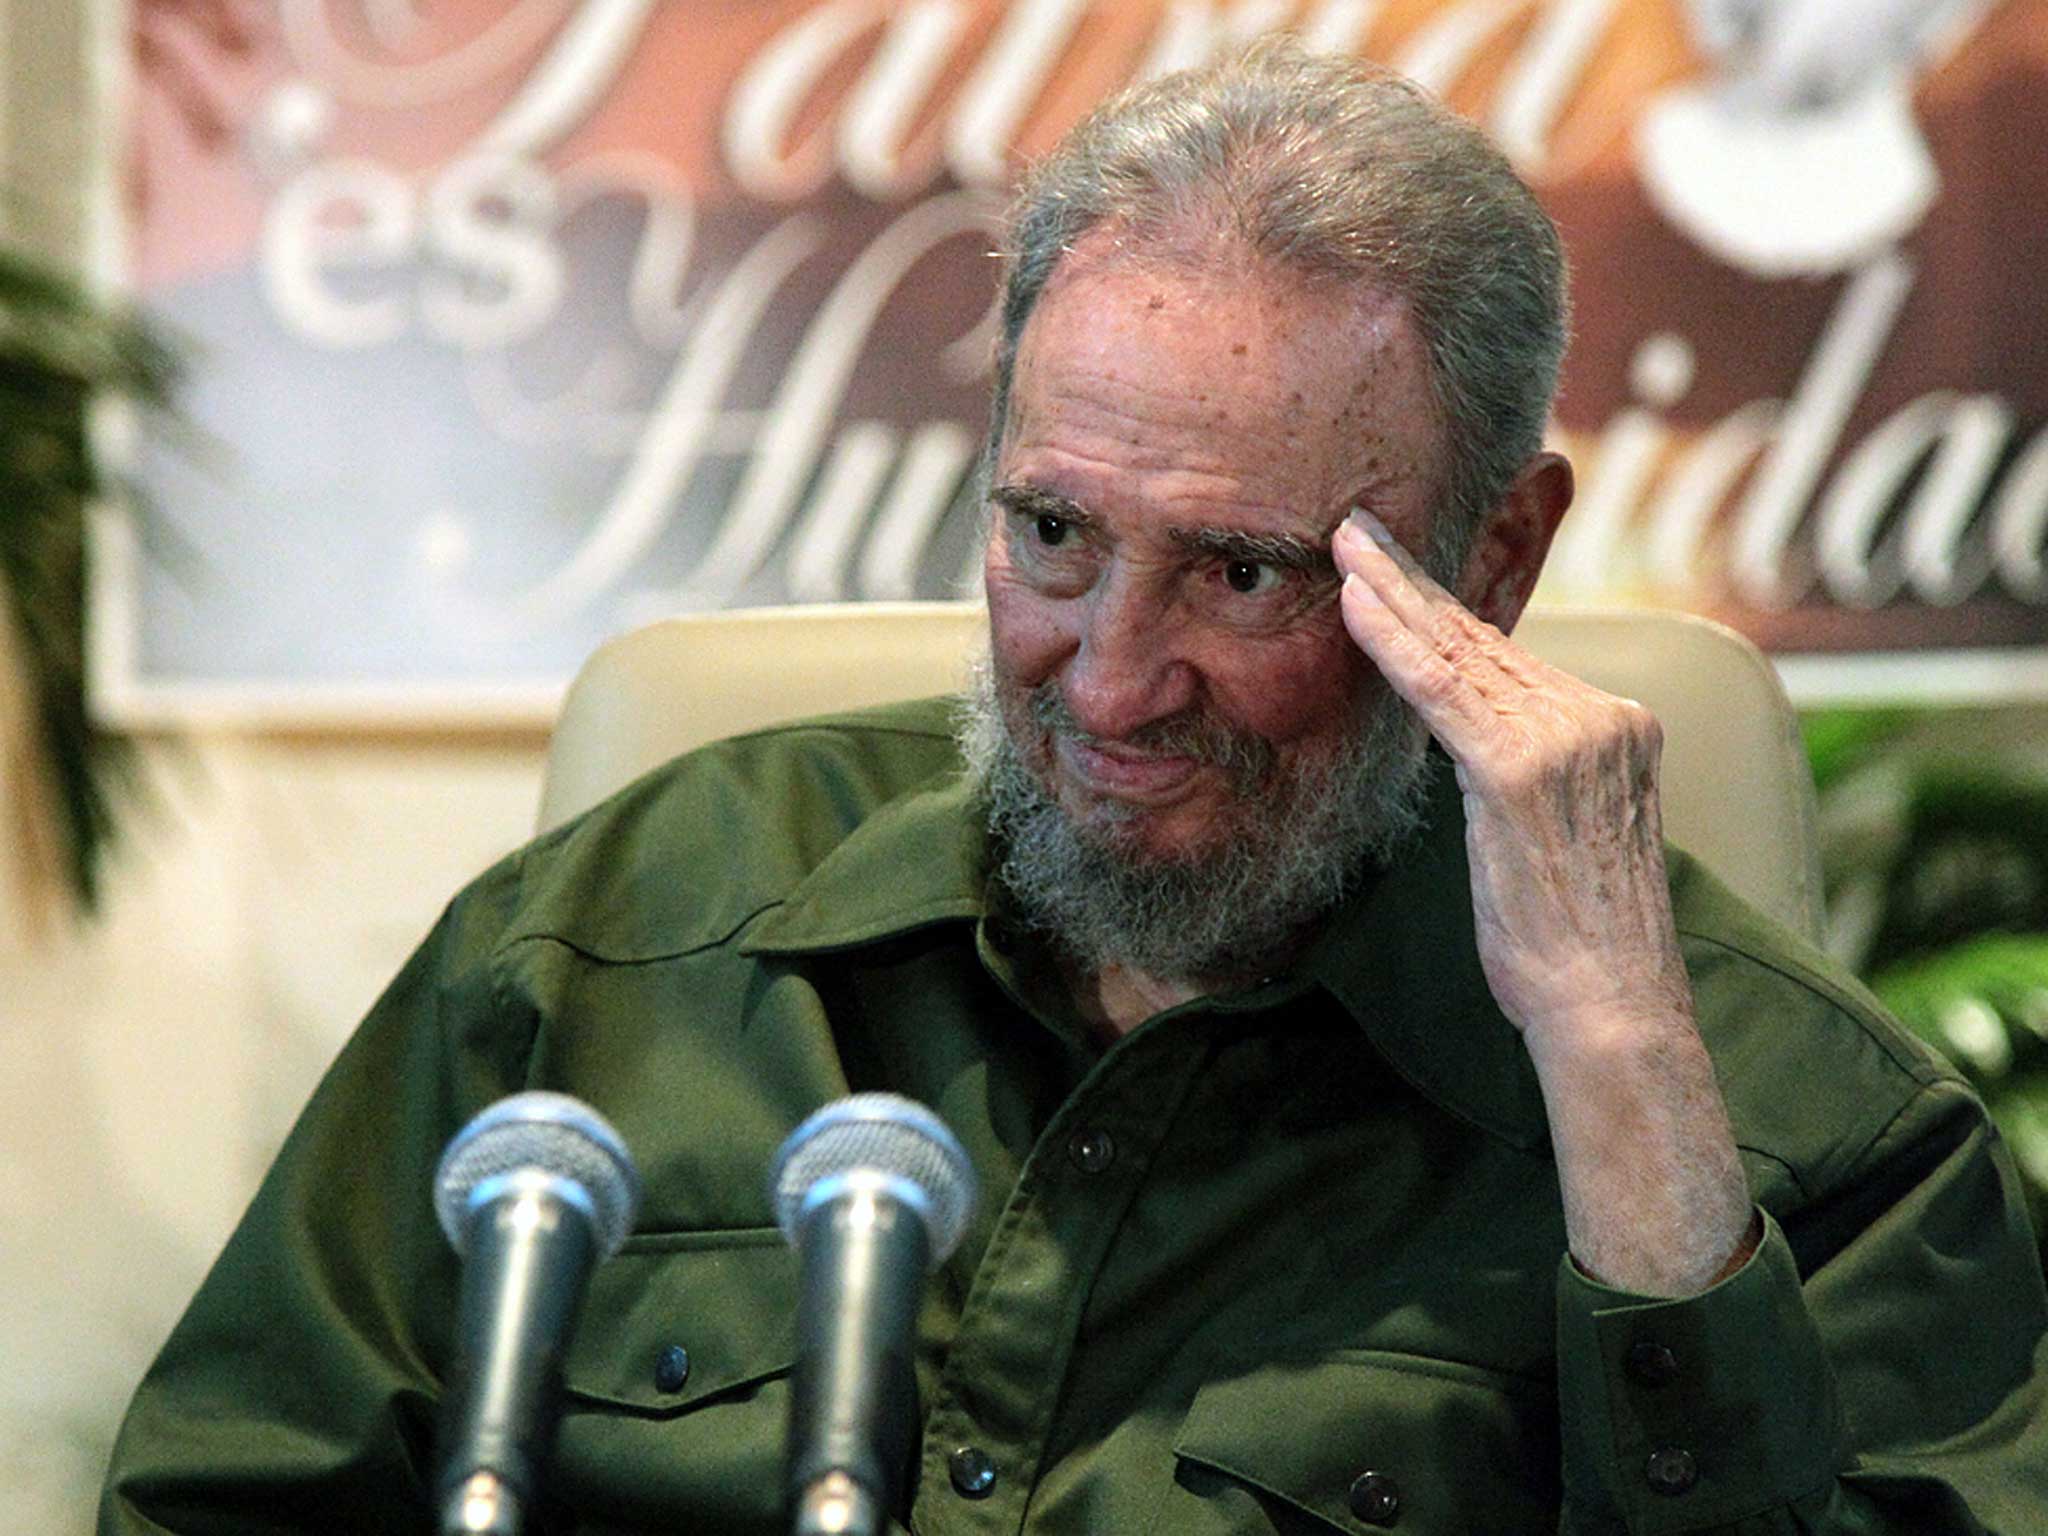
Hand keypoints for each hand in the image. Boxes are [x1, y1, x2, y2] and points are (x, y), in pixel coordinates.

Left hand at [1332, 507, 1754, 1293]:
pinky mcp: (1524, 769)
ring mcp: (1572, 736)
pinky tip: (1354, 605)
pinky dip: (1395, 643)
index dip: (1445, 607)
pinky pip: (1444, 691)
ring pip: (1461, 652)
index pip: (1511, 655)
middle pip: (1486, 637)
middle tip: (1356, 526)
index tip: (1396, 565)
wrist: (1607, 1007)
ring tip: (1342, 548)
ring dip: (1392, 594)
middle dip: (1413, 579)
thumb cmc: (1570, 943)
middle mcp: (1603, 717)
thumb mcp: (1554, 835)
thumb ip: (1522, 769)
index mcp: (1617, 726)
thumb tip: (1466, 735)